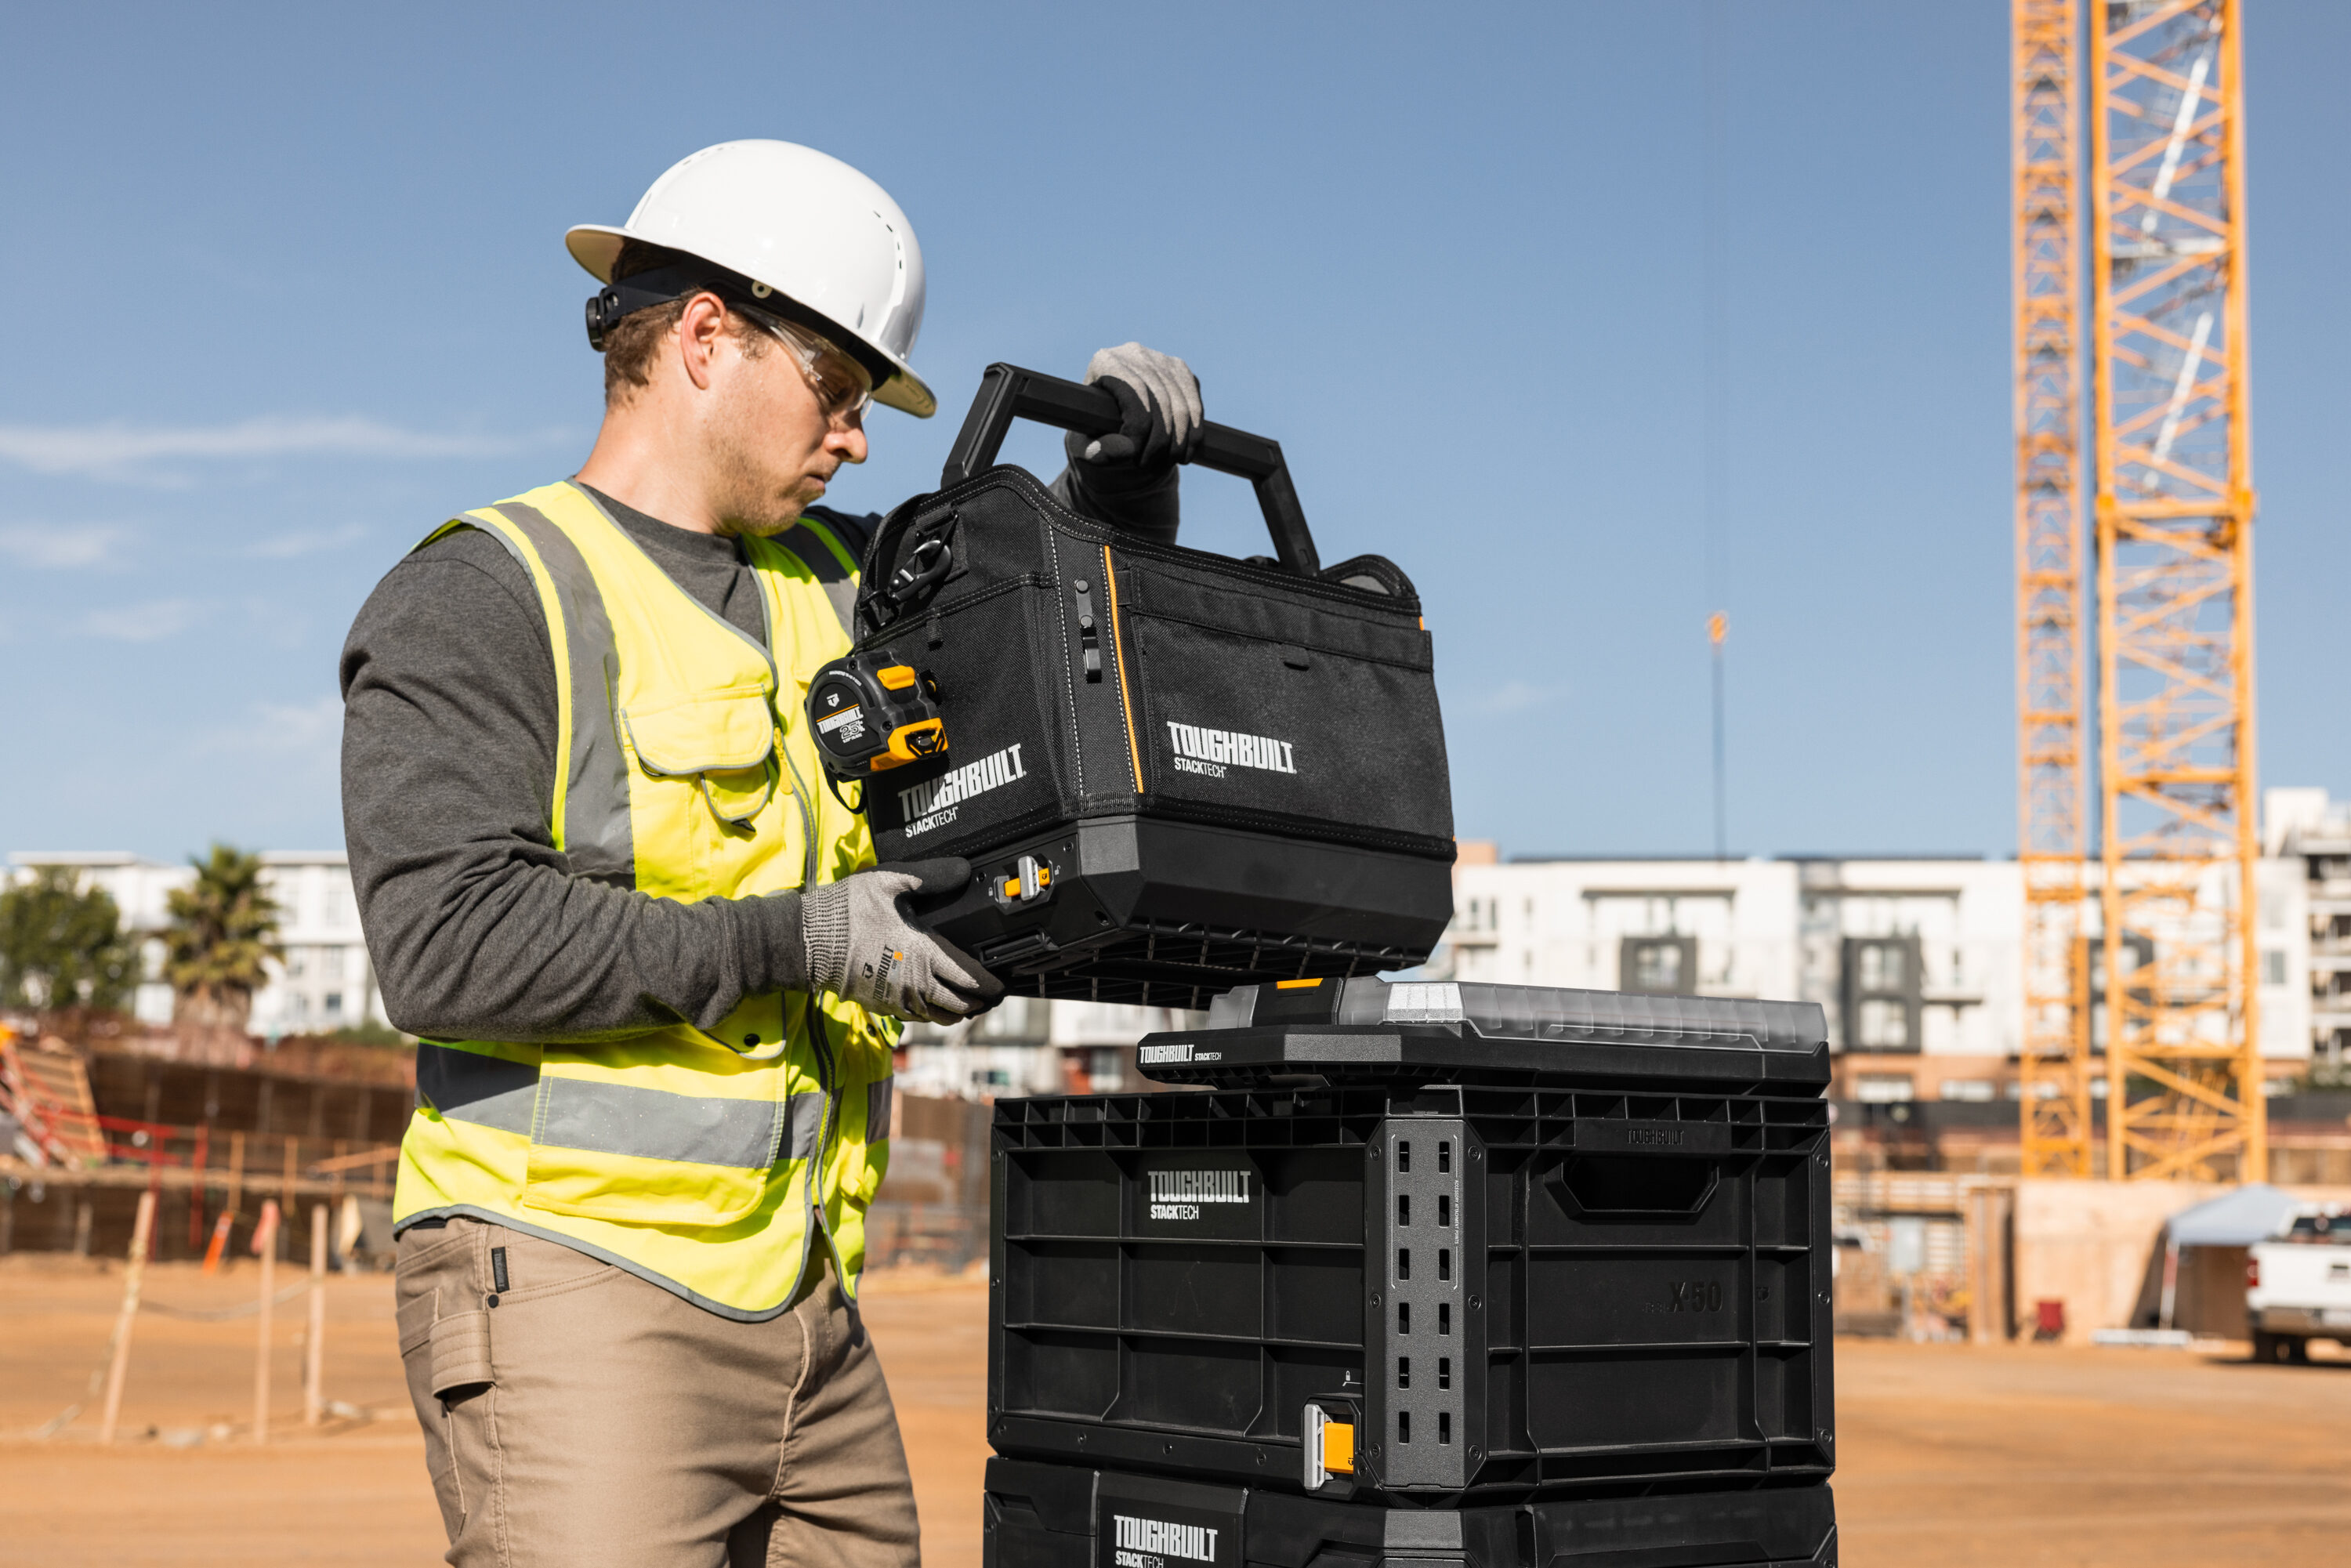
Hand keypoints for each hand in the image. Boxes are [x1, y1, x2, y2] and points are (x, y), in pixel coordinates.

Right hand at [800, 860, 1003, 1023]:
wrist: (807, 941)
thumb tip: (963, 870)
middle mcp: (915, 984)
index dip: (992, 986)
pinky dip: (933, 1014)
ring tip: (969, 1004)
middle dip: (981, 1003)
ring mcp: (897, 999)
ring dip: (959, 1012)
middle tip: (992, 996)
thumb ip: (931, 876)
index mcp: (923, 954)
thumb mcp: (890, 880)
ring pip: (940, 1017)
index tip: (1003, 985)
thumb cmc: (847, 911)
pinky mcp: (881, 1006)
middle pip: (961, 1005)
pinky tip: (934, 1004)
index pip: (970, 980)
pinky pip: (916, 1018)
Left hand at [1066, 343, 1202, 472]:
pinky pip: (1195, 406)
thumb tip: (1126, 450)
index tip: (1134, 457)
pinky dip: (1193, 435)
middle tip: (1149, 467)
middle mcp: (1136, 354)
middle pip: (1160, 399)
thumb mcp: (1084, 444)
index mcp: (1106, 361)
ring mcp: (1163, 360)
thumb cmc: (1093, 431)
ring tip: (1165, 464)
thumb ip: (1095, 450)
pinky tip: (1184, 455)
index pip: (1134, 391)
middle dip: (1159, 441)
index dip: (1138, 429)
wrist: (1112, 420)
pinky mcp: (1182, 373)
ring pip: (1181, 405)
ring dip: (1178, 443)